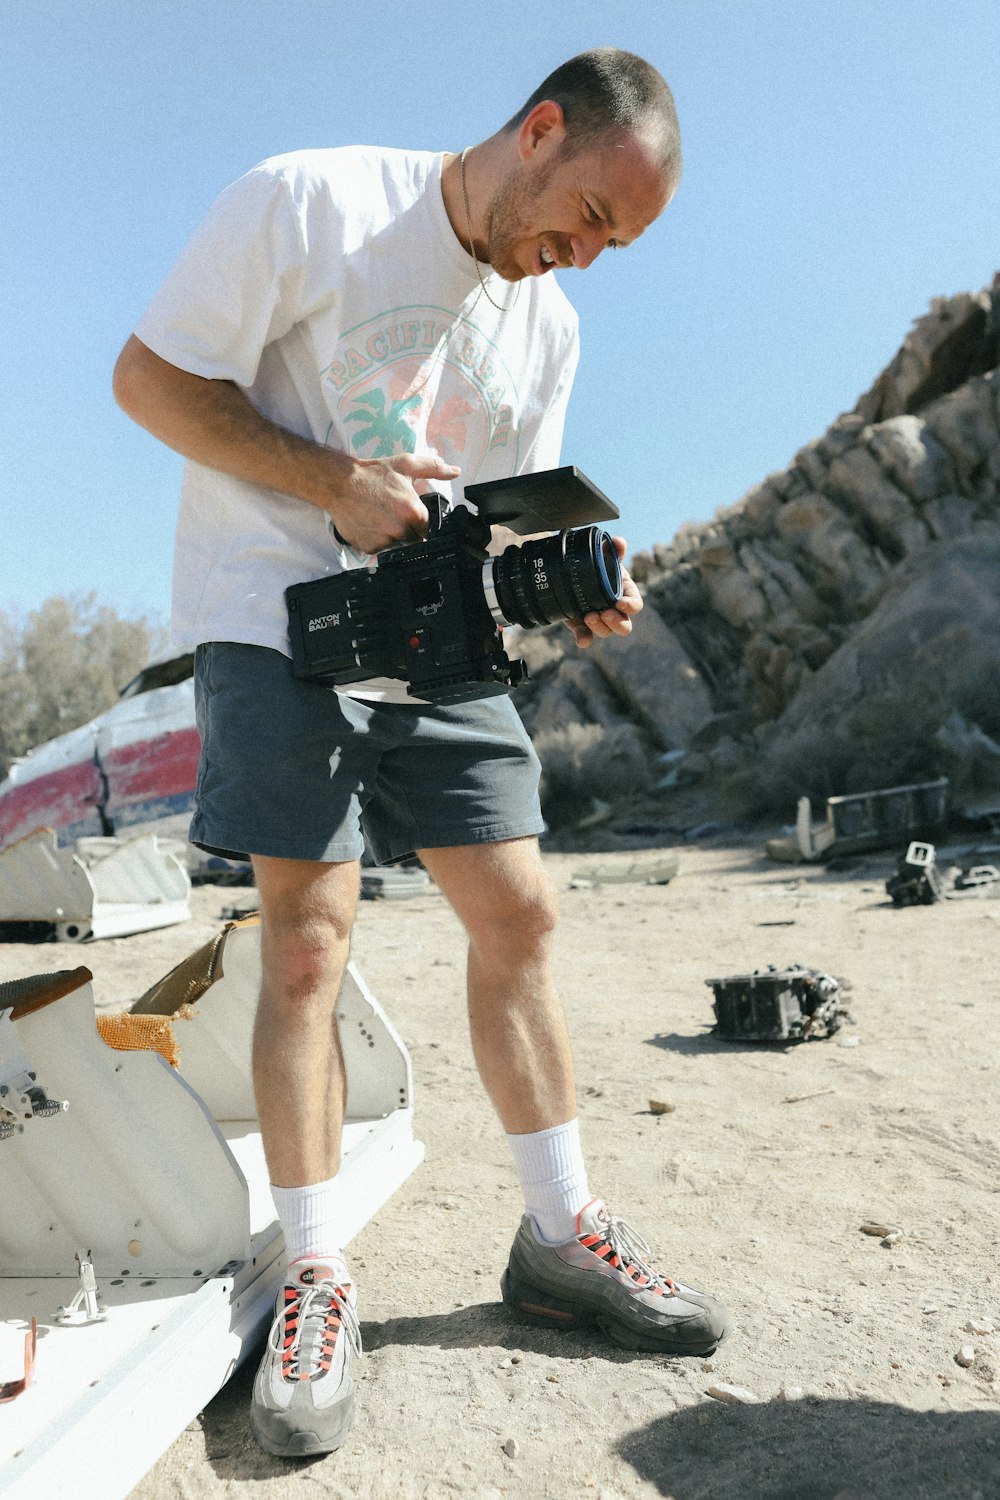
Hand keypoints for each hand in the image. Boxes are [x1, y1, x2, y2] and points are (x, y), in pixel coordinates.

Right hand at [329, 452, 460, 553]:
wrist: (339, 483)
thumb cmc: (372, 474)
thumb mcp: (406, 465)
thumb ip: (434, 468)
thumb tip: (455, 471)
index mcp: (412, 512)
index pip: (428, 527)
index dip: (420, 519)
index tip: (410, 512)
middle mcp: (399, 530)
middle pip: (414, 538)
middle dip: (408, 528)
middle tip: (393, 512)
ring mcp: (383, 541)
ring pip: (397, 545)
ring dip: (393, 535)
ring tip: (380, 517)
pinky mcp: (369, 547)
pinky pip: (379, 548)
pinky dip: (377, 540)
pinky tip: (370, 524)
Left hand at [564, 535, 642, 647]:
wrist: (571, 570)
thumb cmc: (595, 563)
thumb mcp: (603, 555)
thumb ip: (613, 549)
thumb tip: (619, 542)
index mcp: (624, 593)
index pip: (635, 604)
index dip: (630, 605)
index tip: (620, 602)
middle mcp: (614, 610)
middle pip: (624, 626)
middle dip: (617, 623)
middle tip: (605, 613)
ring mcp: (599, 619)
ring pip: (606, 631)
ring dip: (600, 627)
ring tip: (588, 615)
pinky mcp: (582, 625)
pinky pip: (586, 637)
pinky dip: (584, 639)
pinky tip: (582, 639)